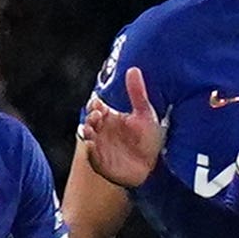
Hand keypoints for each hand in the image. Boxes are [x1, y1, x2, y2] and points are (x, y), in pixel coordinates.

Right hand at [79, 67, 165, 188]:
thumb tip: (133, 69)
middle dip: (91, 117)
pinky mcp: (99, 160)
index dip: (96, 105)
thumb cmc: (147, 141)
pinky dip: (89, 149)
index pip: (97, 106)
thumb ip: (137, 93)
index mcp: (111, 117)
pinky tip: (92, 145)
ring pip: (86, 135)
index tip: (99, 105)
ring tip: (91, 129)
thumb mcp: (145, 114)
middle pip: (90, 119)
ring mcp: (100, 145)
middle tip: (98, 115)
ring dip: (87, 131)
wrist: (152, 168)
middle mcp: (103, 130)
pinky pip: (90, 154)